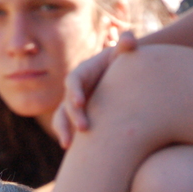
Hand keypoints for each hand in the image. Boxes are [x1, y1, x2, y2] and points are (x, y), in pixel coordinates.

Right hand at [52, 31, 136, 147]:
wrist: (120, 79)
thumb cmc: (122, 64)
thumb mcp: (124, 54)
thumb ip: (126, 45)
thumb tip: (130, 39)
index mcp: (82, 73)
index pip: (73, 81)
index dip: (74, 91)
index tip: (80, 102)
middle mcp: (74, 90)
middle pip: (67, 103)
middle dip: (73, 116)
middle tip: (84, 128)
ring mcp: (74, 106)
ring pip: (62, 118)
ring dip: (63, 130)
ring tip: (66, 145)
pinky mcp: (78, 117)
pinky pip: (68, 128)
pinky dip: (68, 137)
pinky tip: (72, 152)